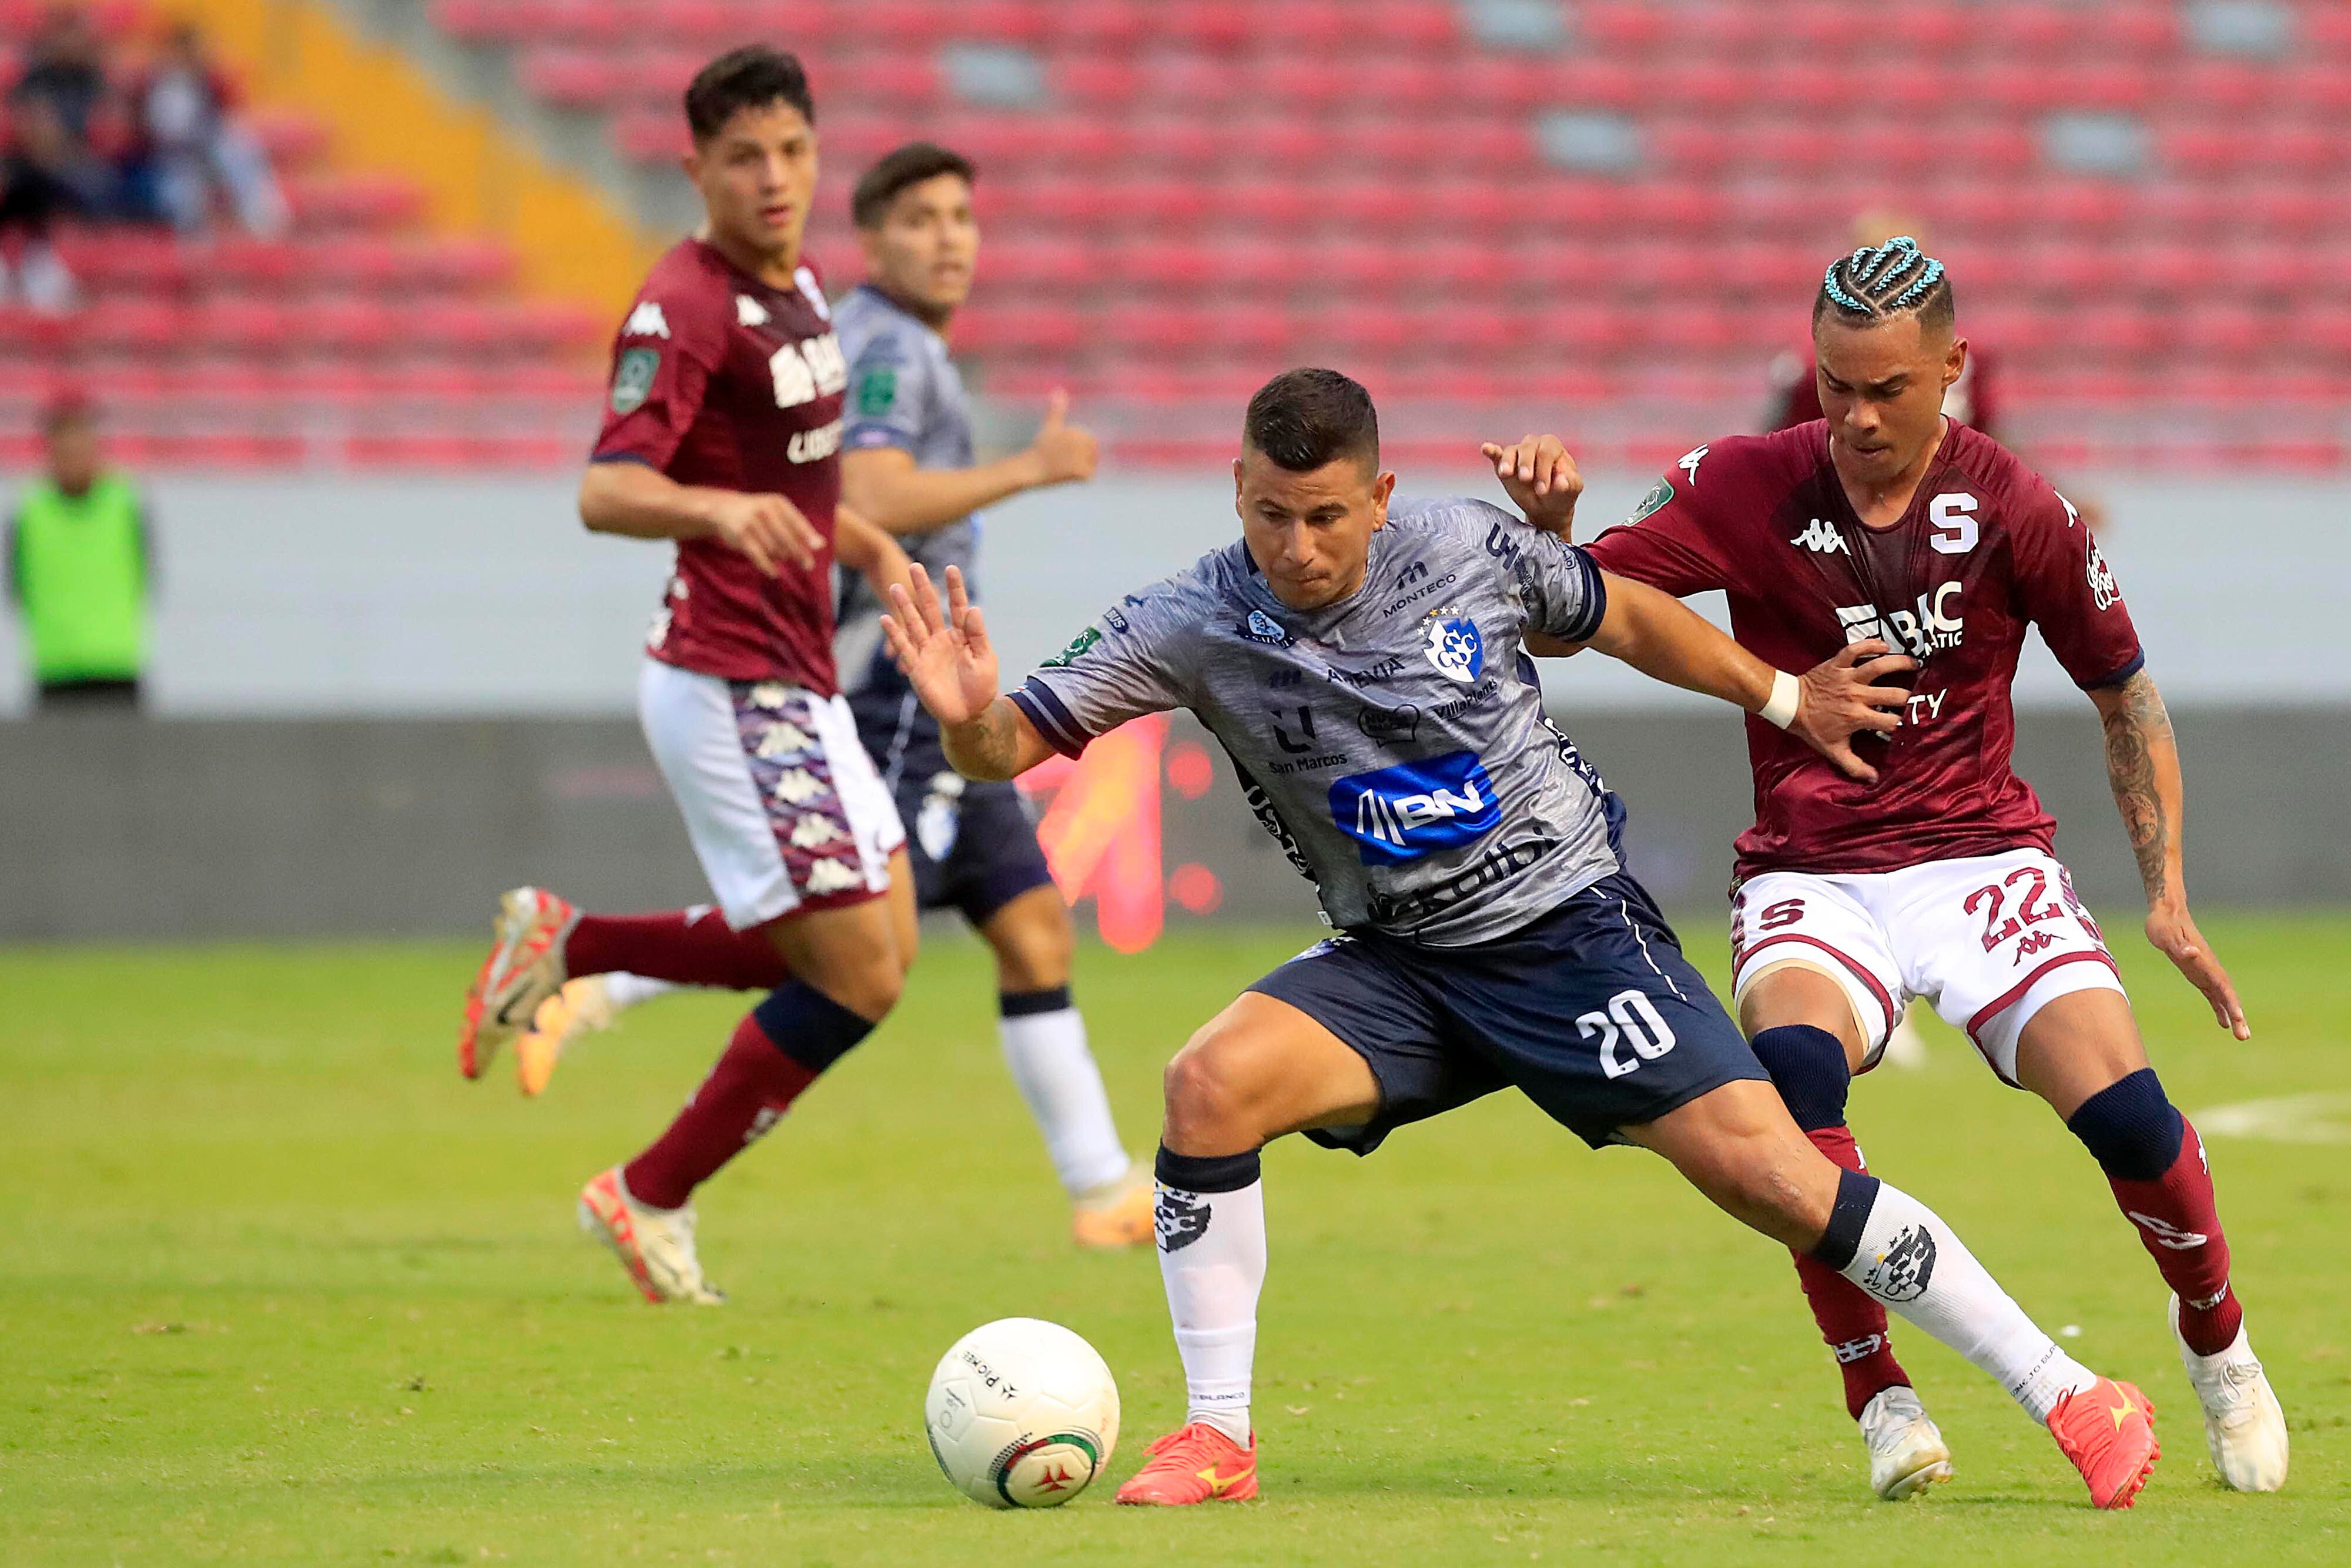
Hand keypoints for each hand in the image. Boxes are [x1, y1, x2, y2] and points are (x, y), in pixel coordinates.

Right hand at [704, 490, 821, 574]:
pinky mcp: (741, 537)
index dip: (808, 534)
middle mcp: (765, 511)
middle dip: (799, 553)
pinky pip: (760, 557)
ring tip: (780, 556)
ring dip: (780, 557)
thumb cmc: (758, 513)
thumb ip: (797, 526)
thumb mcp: (777, 512)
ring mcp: (752, 523)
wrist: (723, 508)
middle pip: (787, 538)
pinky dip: (768, 567)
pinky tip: (774, 573)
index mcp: (777, 503)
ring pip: (774, 549)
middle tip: (808, 566)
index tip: (819, 547)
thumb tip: (821, 545)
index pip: (796, 520)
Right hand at [880, 564, 999, 727]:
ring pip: (914, 623)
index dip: (954, 588)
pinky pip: (904, 647)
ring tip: (895, 587)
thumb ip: (978, 635)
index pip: (957, 606)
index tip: (951, 568)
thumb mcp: (985, 659)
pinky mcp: (917, 667)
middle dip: (923, 588)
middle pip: (930, 609)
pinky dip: (895, 634)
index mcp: (962, 635)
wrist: (969, 715)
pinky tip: (885, 618)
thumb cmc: (981, 688)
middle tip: (915, 566)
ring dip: (904, 606)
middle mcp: (942, 639)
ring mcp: (928, 652)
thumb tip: (973, 608)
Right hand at [1027, 390, 1097, 486]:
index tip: (1064, 451)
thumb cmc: (1040, 448)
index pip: (1091, 441)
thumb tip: (1059, 390)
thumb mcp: (1051, 426)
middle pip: (1093, 452)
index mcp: (1075, 430)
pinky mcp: (1078, 471)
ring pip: (1092, 465)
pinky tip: (1066, 476)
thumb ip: (1058, 409)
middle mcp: (1078, 442)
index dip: (1079, 448)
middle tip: (1064, 461)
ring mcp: (1078, 457)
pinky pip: (1088, 477)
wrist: (1029, 469)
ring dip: (1081, 468)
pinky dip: (1079, 479)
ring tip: (1064, 467)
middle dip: (1083, 458)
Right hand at [1480, 433, 1582, 535]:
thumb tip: (1561, 480)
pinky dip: (1491, 451)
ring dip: (1508, 461)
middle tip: (1526, 480)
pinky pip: (1497, 454)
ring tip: (1506, 474)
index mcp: (1553, 448)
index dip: (1544, 468)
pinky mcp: (1503, 464)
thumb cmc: (1561, 495)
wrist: (1547, 507)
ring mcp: (1518, 454)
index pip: (1547, 451)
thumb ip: (1569, 484)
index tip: (1543, 489)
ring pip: (1511, 450)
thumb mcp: (1571, 491)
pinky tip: (1486, 449)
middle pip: (1528, 447)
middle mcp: (1535, 446)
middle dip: (1526, 463)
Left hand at [1788, 640, 1915, 783]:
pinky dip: (1870, 644)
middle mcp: (1856, 696)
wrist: (1789, 705)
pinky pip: (1856, 649)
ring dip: (1899, 663)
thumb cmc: (1813, 728)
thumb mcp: (1833, 750)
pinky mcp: (1837, 663)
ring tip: (1915, 665)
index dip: (1905, 724)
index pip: (1890, 722)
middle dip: (1910, 696)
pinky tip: (1885, 645)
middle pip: (1893, 694)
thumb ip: (1855, 766)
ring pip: (1878, 666)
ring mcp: (1847, 677)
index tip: (1914, 724)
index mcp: (1857, 717)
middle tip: (1921, 695)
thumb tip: (1875, 779)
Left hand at [2147, 901, 2249, 1038]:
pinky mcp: (2198, 974)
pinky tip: (2223, 1023)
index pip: (2222, 984)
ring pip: (2223, 997)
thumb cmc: (2165, 925)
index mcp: (2205, 960)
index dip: (2230, 1001)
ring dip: (2233, 1016)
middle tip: (2244, 1037)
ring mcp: (2205, 972)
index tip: (2239, 1017)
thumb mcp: (2168, 935)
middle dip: (2237, 1015)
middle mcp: (2209, 968)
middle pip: (2227, 995)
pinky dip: (2219, 1009)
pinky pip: (2212, 995)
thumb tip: (2192, 952)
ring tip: (2241, 1036)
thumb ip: (2180, 945)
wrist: (2166, 914)